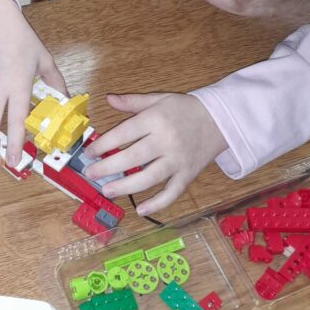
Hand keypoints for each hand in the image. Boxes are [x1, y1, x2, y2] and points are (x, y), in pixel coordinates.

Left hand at [83, 92, 226, 214]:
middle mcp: (166, 141)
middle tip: (90, 174)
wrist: (221, 120)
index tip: (89, 153)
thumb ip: (132, 102)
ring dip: (126, 187)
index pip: (123, 134)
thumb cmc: (185, 109)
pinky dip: (157, 204)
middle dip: (108, 167)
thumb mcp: (159, 99)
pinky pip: (172, 193)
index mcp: (155, 120)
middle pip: (132, 158)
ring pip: (149, 178)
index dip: (103, 145)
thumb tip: (109, 98)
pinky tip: (140, 210)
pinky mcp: (188, 175)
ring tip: (107, 190)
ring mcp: (178, 160)